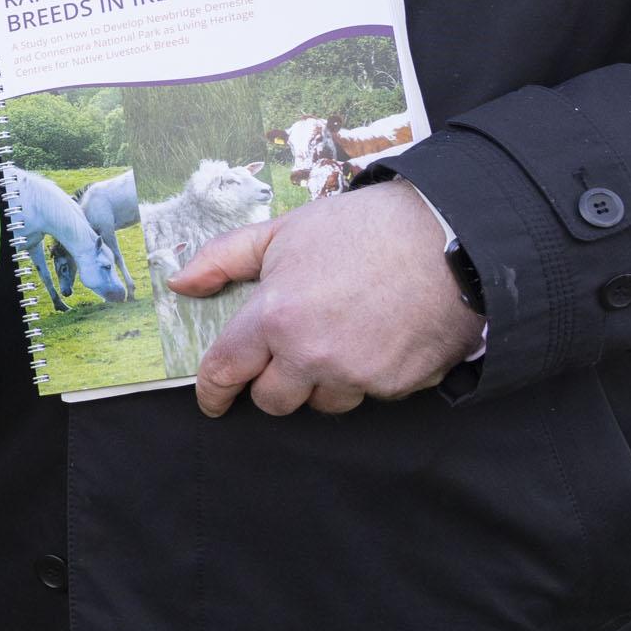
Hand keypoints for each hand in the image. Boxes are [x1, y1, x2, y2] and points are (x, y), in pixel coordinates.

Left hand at [164, 181, 481, 418]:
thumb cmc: (363, 228)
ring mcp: (357, 375)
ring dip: (322, 382)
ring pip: (323, 403)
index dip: (212, 390)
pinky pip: (368, 395)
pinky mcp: (397, 386)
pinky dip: (366, 376)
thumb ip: (224, 258)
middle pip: (273, 401)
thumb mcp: (284, 231)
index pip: (226, 370)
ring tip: (341, 336)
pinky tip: (377, 339)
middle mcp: (312, 355)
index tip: (212, 399)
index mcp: (276, 318)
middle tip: (290, 351)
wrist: (449, 234)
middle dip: (274, 382)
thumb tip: (181, 282)